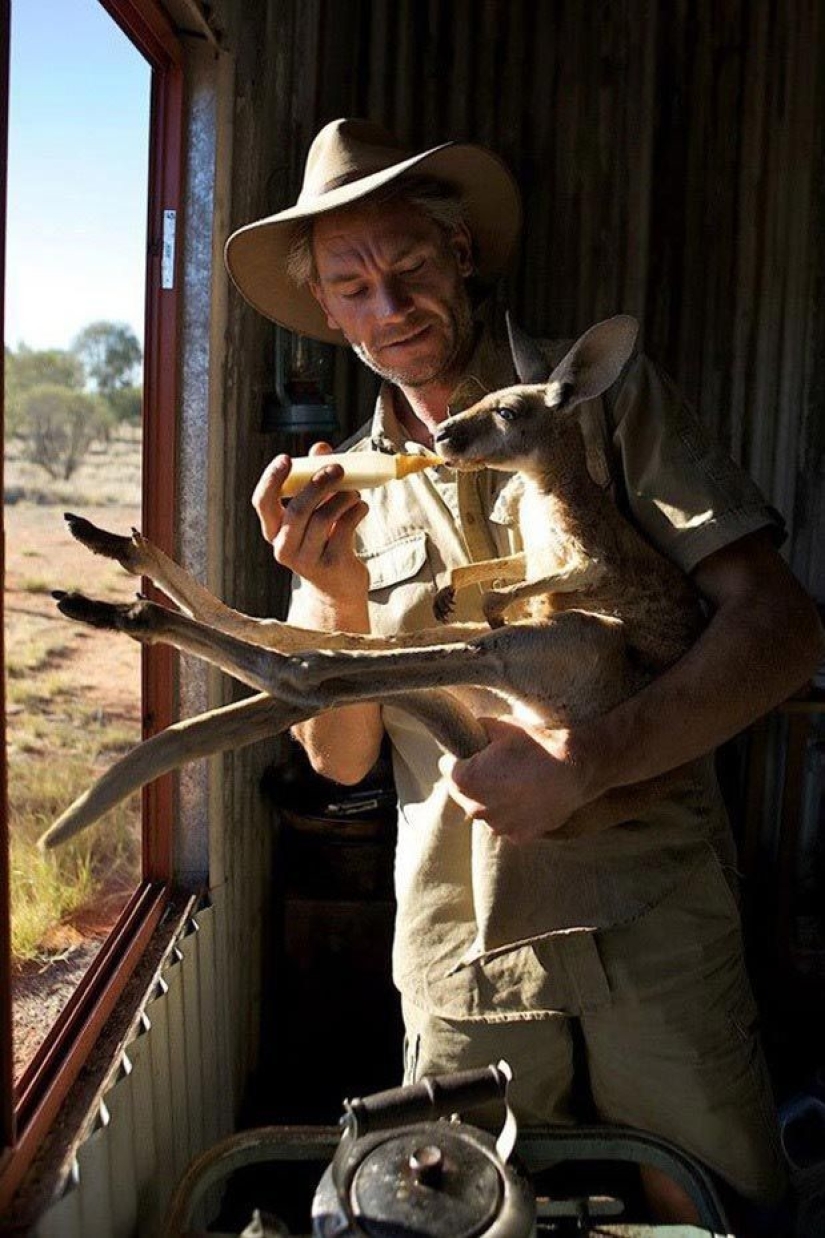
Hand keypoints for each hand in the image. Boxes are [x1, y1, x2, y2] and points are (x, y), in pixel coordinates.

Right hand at [252, 441, 368, 608]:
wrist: (337, 587)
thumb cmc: (323, 541)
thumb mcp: (315, 510)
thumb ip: (315, 478)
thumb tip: (321, 447)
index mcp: (274, 530)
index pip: (263, 502)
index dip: (272, 479)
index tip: (286, 458)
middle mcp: (284, 547)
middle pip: (298, 509)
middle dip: (318, 484)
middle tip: (338, 468)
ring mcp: (306, 560)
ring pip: (324, 518)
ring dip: (343, 498)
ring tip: (354, 494)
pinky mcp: (331, 565)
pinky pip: (345, 529)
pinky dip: (356, 511)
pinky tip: (361, 508)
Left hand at [441, 716, 601, 842]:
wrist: (573, 769)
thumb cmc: (536, 745)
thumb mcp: (501, 726)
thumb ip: (477, 730)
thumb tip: (469, 731)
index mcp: (465, 780)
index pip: (447, 766)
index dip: (461, 756)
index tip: (475, 752)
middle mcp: (475, 808)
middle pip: (462, 792)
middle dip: (473, 780)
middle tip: (496, 767)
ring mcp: (497, 825)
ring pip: (485, 810)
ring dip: (492, 799)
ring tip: (515, 783)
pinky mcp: (518, 836)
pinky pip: (507, 823)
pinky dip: (513, 813)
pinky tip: (528, 797)